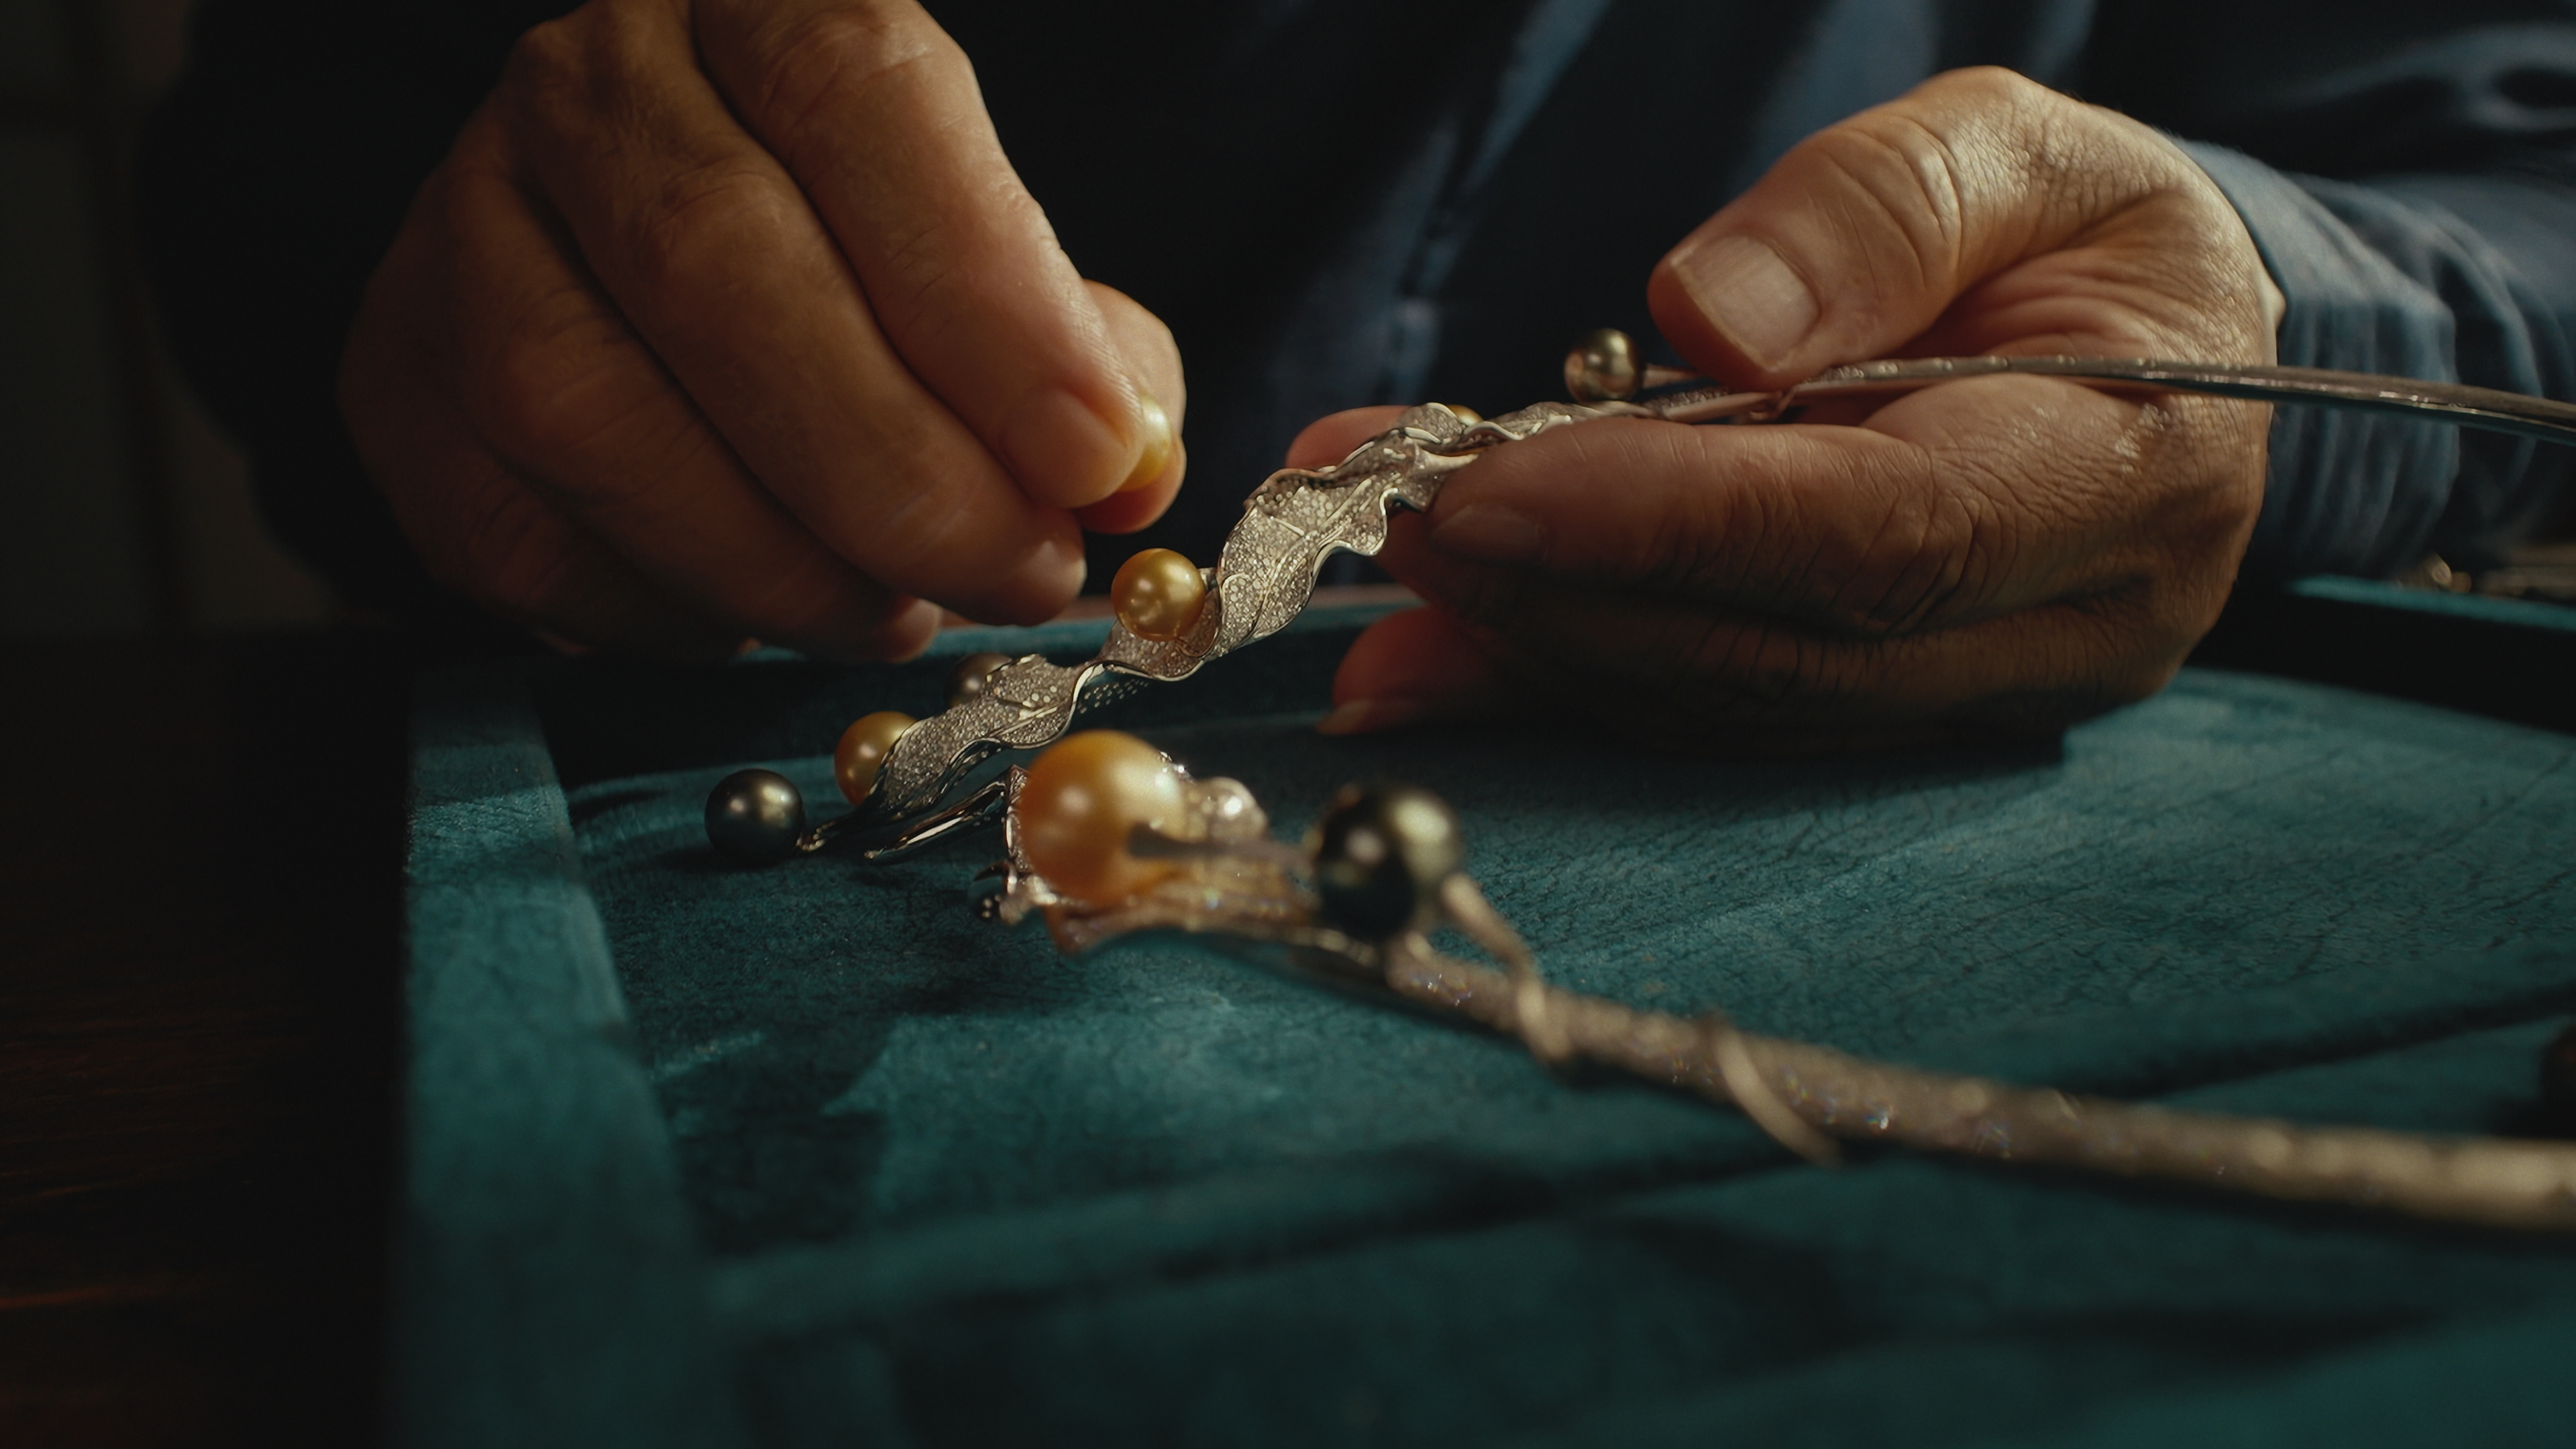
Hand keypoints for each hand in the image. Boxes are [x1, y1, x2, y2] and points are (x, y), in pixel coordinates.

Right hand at [339, 0, 1183, 658]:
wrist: (666, 291)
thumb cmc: (880, 282)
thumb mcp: (1010, 280)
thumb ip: (1089, 362)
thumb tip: (1126, 474)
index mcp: (758, 1)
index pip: (858, 100)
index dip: (986, 297)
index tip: (1093, 457)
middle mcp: (586, 83)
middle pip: (719, 263)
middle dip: (898, 466)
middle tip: (1021, 572)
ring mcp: (462, 227)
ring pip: (591, 408)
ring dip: (779, 557)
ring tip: (900, 608)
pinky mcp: (395, 384)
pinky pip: (518, 533)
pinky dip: (668, 608)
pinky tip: (764, 611)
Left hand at [1315, 67, 2280, 749]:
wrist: (2166, 341)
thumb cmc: (2089, 228)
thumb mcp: (2016, 147)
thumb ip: (1875, 212)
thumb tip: (1704, 318)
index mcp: (2127, 468)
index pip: (1881, 532)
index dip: (1673, 524)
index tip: (1483, 491)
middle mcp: (2066, 623)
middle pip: (1785, 644)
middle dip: (1565, 587)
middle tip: (1388, 509)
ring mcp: (1980, 691)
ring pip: (1732, 698)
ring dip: (1537, 641)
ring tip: (1385, 556)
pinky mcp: (1894, 711)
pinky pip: (1713, 717)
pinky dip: (1561, 688)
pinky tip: (1426, 663)